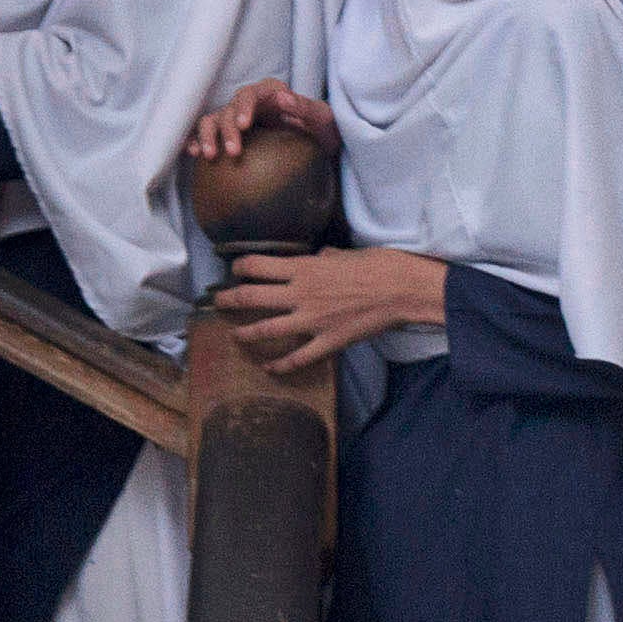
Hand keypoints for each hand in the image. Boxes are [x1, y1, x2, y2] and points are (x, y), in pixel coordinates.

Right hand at [187, 77, 339, 162]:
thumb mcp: (325, 119)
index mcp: (272, 94)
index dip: (244, 106)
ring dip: (208, 135)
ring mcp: (238, 119)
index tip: (244, 125)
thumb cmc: (325, 131)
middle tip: (232, 152)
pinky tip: (193, 153)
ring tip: (209, 156)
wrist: (322, 148)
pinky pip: (208, 134)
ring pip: (213, 120)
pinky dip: (197, 140)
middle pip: (230, 108)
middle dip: (227, 129)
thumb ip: (307, 108)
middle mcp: (252, 104)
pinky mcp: (231, 135)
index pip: (253, 93)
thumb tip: (283, 98)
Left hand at [213, 245, 443, 373]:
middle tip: (219, 302)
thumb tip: (319, 258)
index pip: (257, 266)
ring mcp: (311, 321)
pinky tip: (269, 368)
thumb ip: (325, 258)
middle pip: (250, 297)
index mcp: (304, 269)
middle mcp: (300, 295)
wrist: (403, 290)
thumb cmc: (380, 265)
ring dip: (246, 333)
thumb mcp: (346, 253)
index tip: (236, 270)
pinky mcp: (328, 342)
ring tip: (236, 335)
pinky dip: (280, 366)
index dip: (240, 267)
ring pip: (266, 330)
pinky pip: (297, 358)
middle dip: (228, 300)